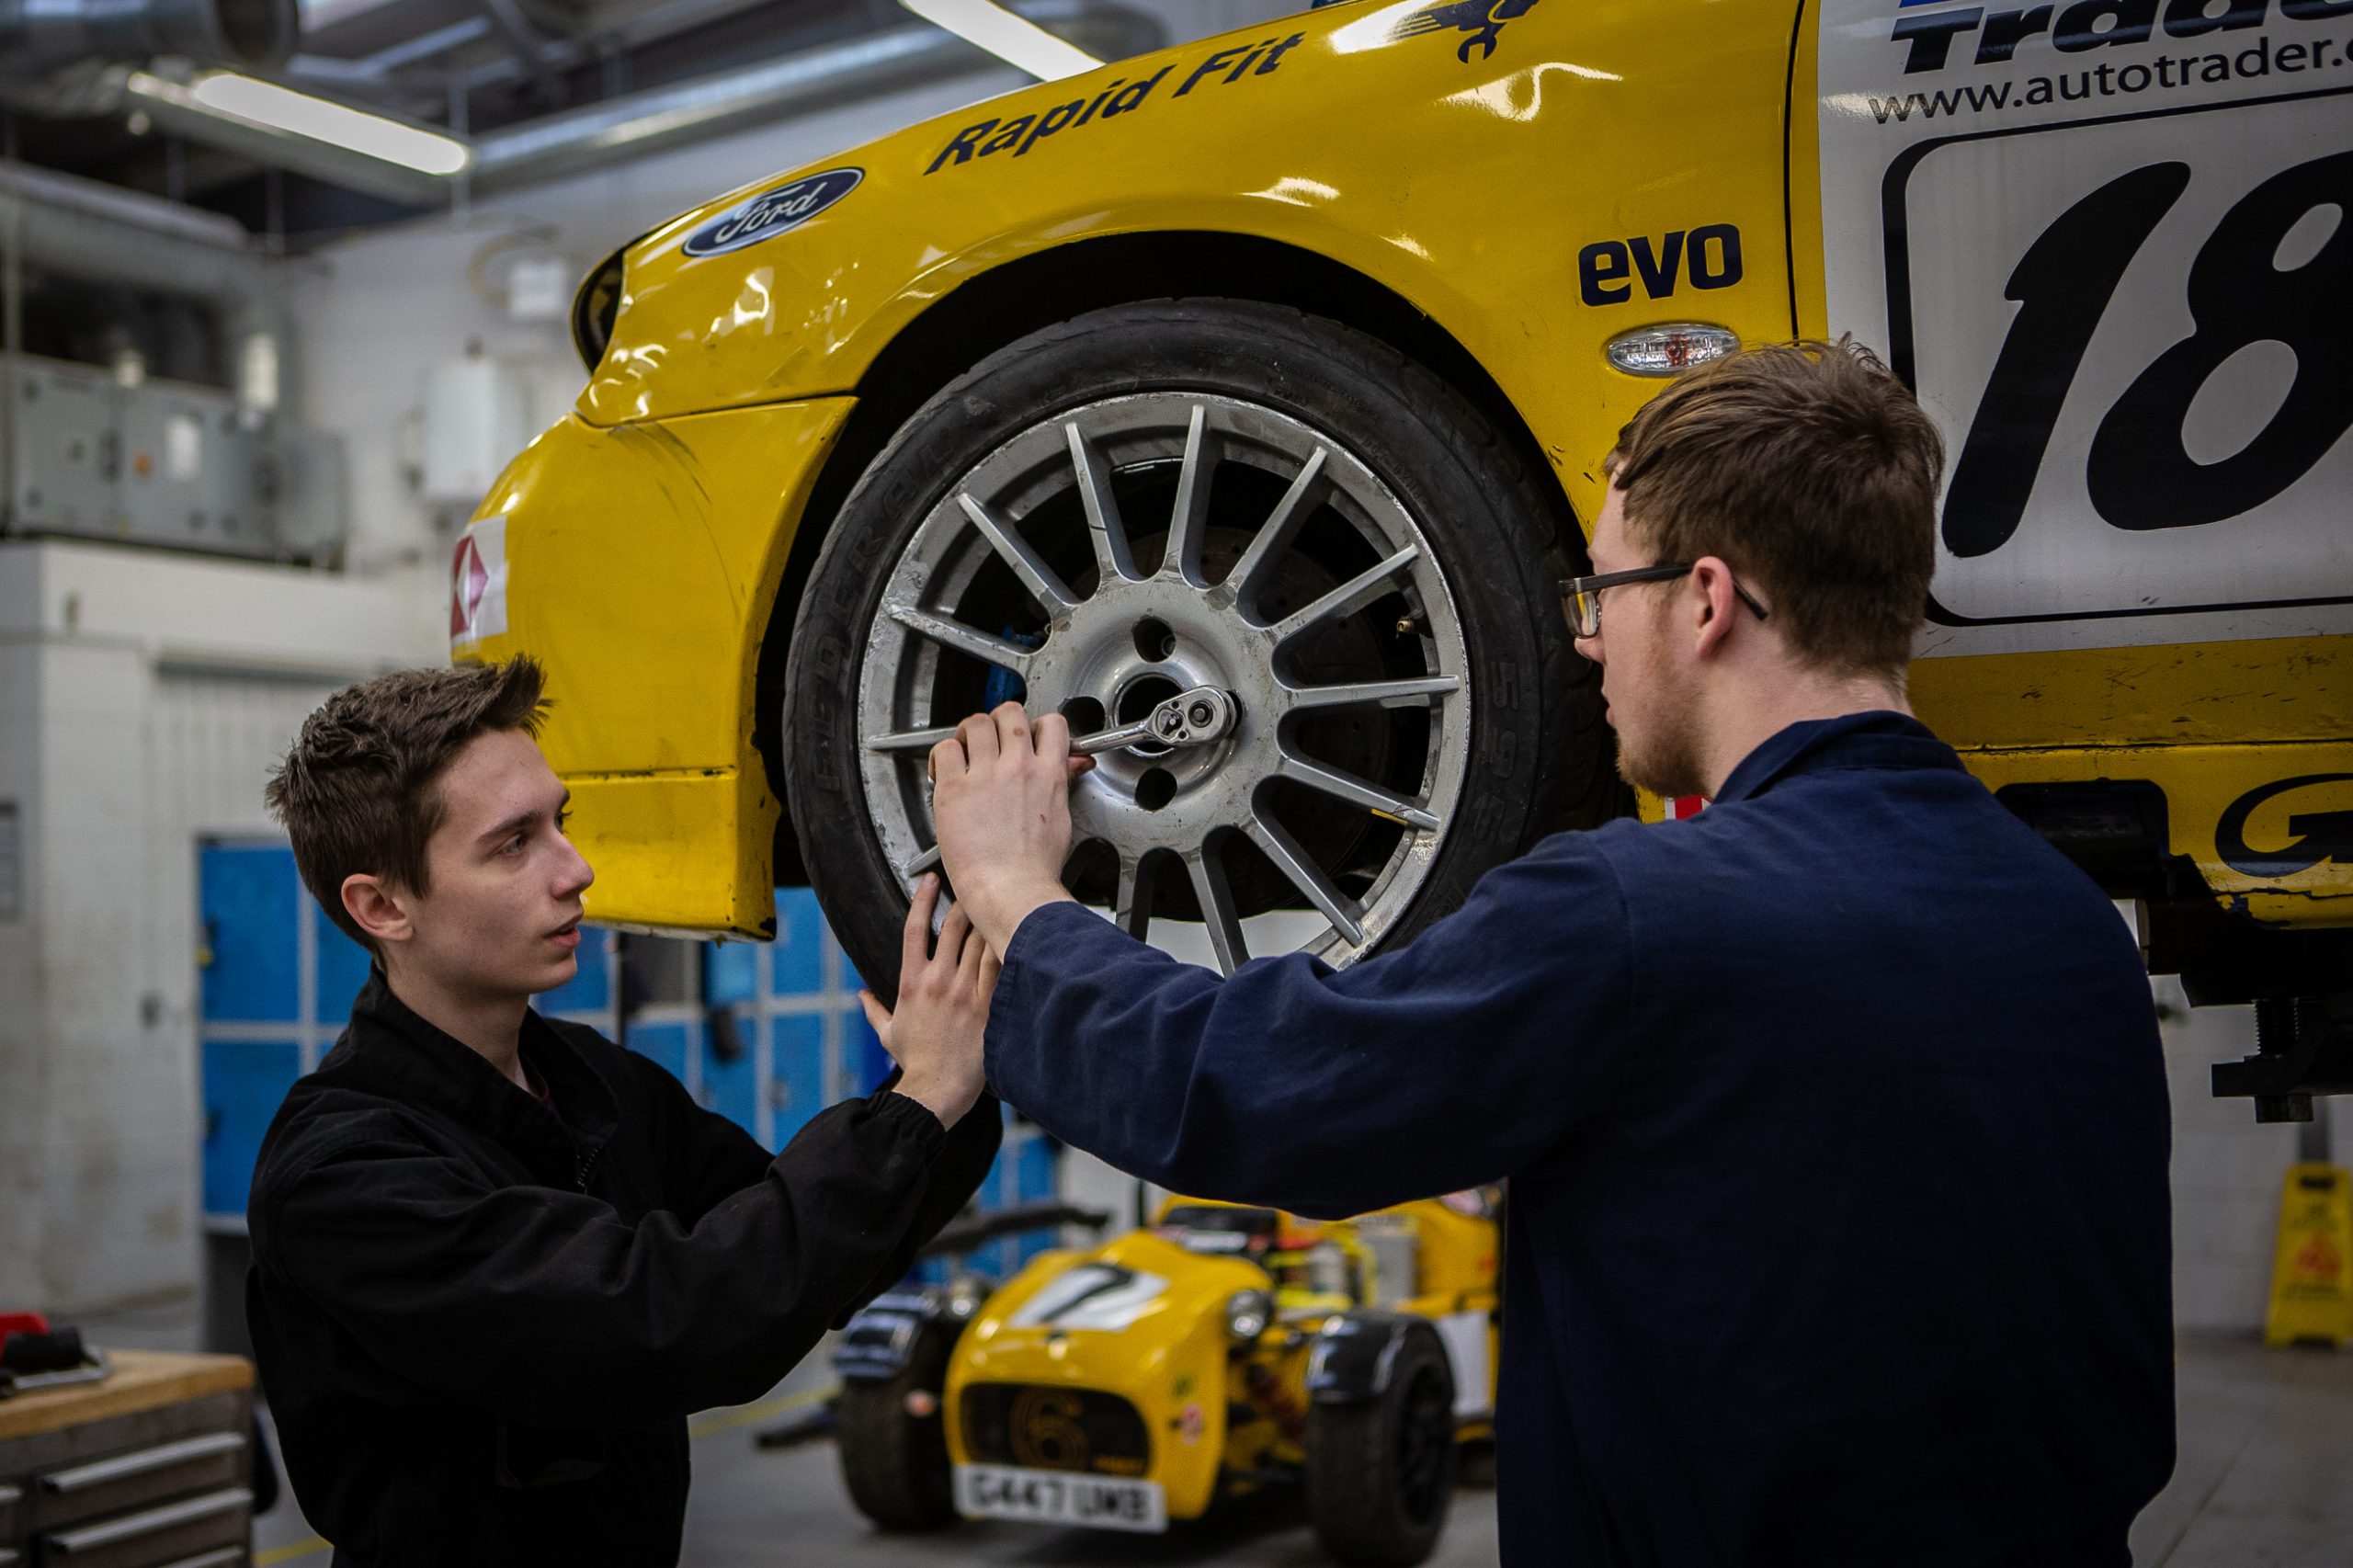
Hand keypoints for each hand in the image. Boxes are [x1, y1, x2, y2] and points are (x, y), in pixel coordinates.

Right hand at [860, 875, 994, 1129]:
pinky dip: (1005, 948)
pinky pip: (999, 966)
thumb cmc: (915, 1061)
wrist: (938, 1088)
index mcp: (912, 983)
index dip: (922, 899)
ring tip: (998, 905)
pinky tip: (1013, 934)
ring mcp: (965, 992)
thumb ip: (873, 1010)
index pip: (914, 929)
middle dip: (964, 902)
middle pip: (953, 927)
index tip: (931, 880)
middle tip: (974, 887)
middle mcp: (939, 981)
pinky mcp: (988, 1005)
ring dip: (987, 922)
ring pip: (980, 942)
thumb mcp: (887, 1033)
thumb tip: (862, 995)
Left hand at [930, 702, 1088, 954]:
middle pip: (1010, 712)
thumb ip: (1062, 784)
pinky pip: (945, 749)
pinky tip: (944, 770)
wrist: (1011, 890)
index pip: (1051, 723)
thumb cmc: (1034, 868)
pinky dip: (942, 754)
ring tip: (965, 750)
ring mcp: (985, 775)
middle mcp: (1018, 767)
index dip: (1038, 724)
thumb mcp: (1062, 819)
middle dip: (1000, 720)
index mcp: (1048, 774)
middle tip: (992, 739)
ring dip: (969, 732)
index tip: (1027, 736)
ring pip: (976, 723)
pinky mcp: (955, 788)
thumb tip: (1072, 765)